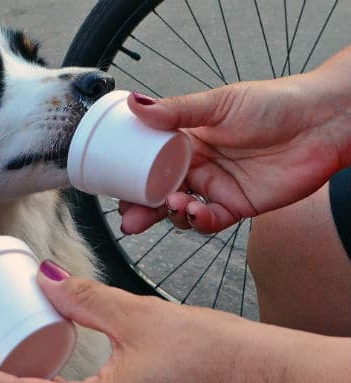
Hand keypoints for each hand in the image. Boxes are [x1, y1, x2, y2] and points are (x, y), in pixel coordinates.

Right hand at [120, 46, 350, 233]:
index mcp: (189, 140)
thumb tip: (137, 105)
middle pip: (160, 193)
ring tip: (173, 205)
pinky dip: (199, 222)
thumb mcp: (219, 103)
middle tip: (130, 218)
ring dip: (171, 214)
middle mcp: (200, 166)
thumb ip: (176, 111)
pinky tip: (196, 213)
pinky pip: (211, 222)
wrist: (324, 121)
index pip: (150, 163)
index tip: (116, 188)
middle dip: (142, 208)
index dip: (132, 178)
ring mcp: (218, 187)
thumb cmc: (277, 103)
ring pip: (181, 210)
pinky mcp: (239, 206)